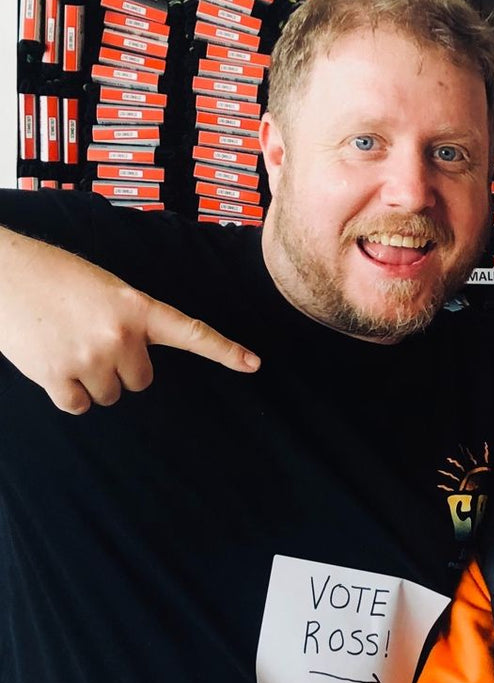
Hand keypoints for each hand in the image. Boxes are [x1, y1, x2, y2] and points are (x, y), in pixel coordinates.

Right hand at [0, 226, 259, 413]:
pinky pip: (79, 406)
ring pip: (111, 395)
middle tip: (91, 340)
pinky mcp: (55, 376)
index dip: (224, 351)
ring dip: (92, 381)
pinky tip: (53, 365)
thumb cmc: (52, 276)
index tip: (253, 364)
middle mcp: (120, 335)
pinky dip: (69, 394)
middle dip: (121, 368)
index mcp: (136, 306)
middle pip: (142, 380)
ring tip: (66, 346)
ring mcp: (89, 358)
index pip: (190, 332)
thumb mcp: (103, 288)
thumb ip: (129, 319)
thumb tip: (137, 357)